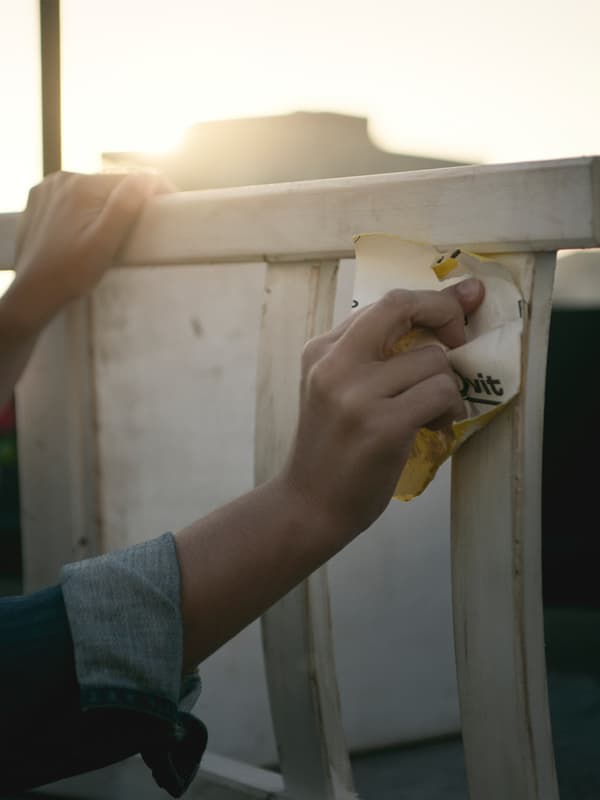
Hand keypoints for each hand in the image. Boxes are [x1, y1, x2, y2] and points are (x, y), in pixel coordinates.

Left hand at [8, 170, 172, 332]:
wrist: (34, 292)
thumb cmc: (70, 273)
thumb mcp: (105, 242)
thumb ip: (125, 206)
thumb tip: (149, 177)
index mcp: (81, 186)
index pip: (130, 178)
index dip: (155, 189)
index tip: (172, 205)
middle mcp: (61, 180)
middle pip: (111, 182)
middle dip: (131, 198)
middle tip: (149, 223)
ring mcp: (48, 189)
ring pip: (93, 189)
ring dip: (109, 203)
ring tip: (119, 228)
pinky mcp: (41, 201)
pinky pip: (74, 196)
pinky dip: (87, 207)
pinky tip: (90, 228)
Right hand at [281, 278, 484, 540]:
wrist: (309, 505)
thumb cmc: (332, 448)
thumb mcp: (336, 389)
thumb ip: (375, 353)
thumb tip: (439, 312)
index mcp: (322, 350)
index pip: (386, 302)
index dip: (434, 299)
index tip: (464, 302)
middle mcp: (334, 365)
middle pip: (403, 308)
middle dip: (447, 314)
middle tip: (461, 342)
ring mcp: (357, 395)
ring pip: (433, 360)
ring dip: (447, 387)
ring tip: (433, 412)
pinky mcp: (382, 426)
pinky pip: (440, 392)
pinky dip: (450, 408)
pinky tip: (436, 426)